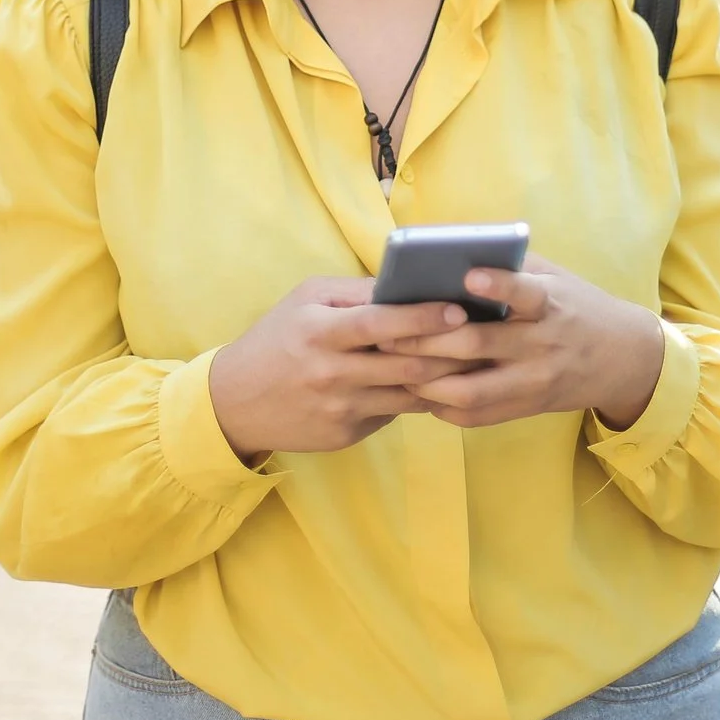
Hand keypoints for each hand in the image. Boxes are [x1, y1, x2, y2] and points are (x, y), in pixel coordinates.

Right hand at [208, 278, 468, 460]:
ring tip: (473, 362)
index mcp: (321, 332)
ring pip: (408, 394)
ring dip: (443, 379)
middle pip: (405, 365)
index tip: (457, 311)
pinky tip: (434, 385)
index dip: (422, 318)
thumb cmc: (277, 339)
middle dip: (449, 353)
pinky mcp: (346, 435)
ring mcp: (341, 408)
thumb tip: (407, 284)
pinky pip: (392, 414)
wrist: (236, 402)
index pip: (379, 324)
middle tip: (483, 339)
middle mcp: (332, 373)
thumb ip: (355, 293)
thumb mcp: (306, 301)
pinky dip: (414, 398)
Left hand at [385, 256, 665, 431]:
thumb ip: (511, 265)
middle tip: (386, 330)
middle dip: (427, 339)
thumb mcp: (554, 276)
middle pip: (478, 346)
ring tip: (395, 363)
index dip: (499, 285)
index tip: (469, 275)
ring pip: (470, 391)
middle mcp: (541, 345)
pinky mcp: (525, 410)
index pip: (526, 294)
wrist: (622, 358)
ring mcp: (532, 383)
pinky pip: (475, 417)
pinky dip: (441, 406)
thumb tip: (448, 248)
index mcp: (550, 304)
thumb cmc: (575, 306)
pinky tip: (420, 389)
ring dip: (426, 379)